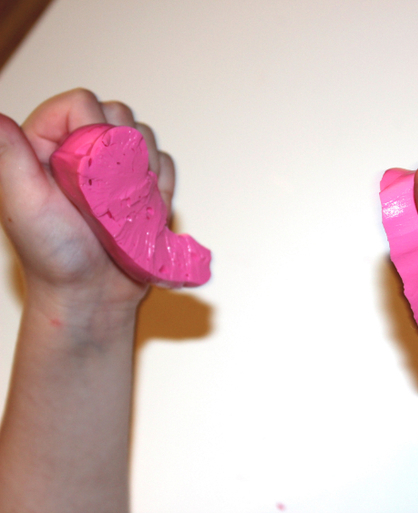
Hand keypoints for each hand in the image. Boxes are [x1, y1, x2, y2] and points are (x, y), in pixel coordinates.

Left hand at [0, 89, 174, 318]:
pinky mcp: (143, 186)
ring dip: (145, 169)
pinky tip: (144, 211)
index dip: (95, 126)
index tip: (92, 168)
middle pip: (119, 114)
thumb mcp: (24, 206)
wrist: (92, 297)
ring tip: (125, 207)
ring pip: (145, 137)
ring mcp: (115, 168)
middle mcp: (81, 151)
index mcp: (47, 145)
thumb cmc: (55, 259)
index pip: (81, 103)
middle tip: (108, 192)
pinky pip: (166, 165)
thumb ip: (10, 157)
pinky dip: (162, 186)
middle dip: (124, 149)